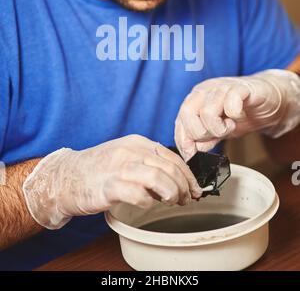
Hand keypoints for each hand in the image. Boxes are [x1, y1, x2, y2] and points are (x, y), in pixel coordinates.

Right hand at [23, 135, 201, 228]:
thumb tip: (177, 179)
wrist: (67, 176)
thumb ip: (148, 162)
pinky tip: (147, 204)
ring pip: (158, 178)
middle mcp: (130, 151)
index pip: (173, 157)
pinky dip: (148, 202)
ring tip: (172, 202)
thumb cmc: (99, 169)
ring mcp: (119, 167)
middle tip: (186, 199)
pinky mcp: (109, 186)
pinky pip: (138, 194)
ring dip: (171, 193)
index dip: (188, 175)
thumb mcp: (126, 155)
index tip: (195, 189)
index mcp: (137, 143)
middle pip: (169, 168)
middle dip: (184, 187)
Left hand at [175, 70, 299, 160]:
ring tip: (230, 126)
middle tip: (218, 135)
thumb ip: (204, 139)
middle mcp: (204, 90)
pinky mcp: (242, 88)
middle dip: (202, 134)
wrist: (269, 100)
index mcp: (195, 99)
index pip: (179, 122)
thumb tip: (190, 154)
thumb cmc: (241, 112)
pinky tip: (238, 116)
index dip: (185, 142)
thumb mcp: (218, 129)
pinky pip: (230, 101)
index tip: (194, 155)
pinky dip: (234, 115)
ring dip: (219, 128)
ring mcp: (222, 87)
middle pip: (187, 115)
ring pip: (206, 112)